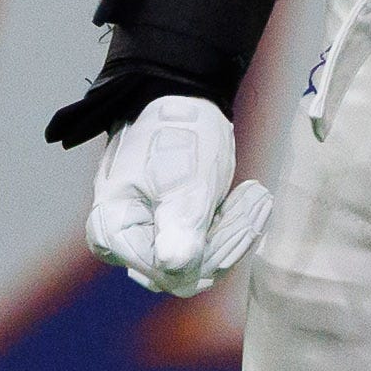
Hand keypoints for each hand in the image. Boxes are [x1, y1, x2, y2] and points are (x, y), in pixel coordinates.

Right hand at [83, 97, 270, 298]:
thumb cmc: (177, 132)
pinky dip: (228, 225)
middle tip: (257, 199)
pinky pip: (201, 247)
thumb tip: (174, 268)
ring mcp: (143, 237)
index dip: (210, 254)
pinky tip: (247, 199)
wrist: (177, 99)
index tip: (246, 220)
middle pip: (185, 271)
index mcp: (114, 230)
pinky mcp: (163, 231)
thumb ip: (180, 228)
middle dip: (226, 238)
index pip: (170, 272)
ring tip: (255, 196)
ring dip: (233, 230)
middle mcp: (122, 242)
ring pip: (198, 261)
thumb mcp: (187, 181)